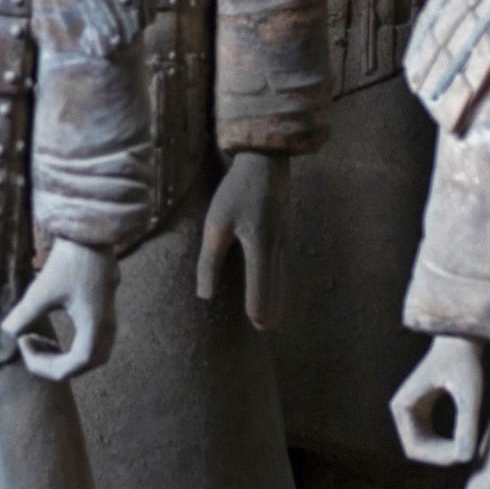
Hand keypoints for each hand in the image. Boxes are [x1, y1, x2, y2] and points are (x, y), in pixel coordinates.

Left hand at [3, 239, 116, 381]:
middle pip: (87, 364)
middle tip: (31, 348)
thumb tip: (7, 332)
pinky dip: (71, 344)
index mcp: (94, 326)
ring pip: (92, 354)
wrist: (91, 232)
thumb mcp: (42, 289)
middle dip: (56, 364)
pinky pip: (92, 341)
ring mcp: (108, 318)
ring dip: (64, 356)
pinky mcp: (103, 309)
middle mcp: (106, 327)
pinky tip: (49, 331)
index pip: (73, 366)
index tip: (23, 342)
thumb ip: (24, 314)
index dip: (44, 364)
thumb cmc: (71, 259)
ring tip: (38, 341)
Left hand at [196, 150, 288, 327]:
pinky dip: (280, 279)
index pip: (260, 286)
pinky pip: (283, 262)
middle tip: (267, 328)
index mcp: (260, 246)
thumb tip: (205, 294)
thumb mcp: (216, 224)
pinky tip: (276, 281)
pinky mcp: (284, 229)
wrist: (265, 160)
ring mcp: (284, 237)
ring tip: (273, 313)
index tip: (256, 323)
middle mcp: (277, 246)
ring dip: (277, 295)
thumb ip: (210, 261)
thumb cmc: (237, 191)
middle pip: (275, 284)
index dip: (257, 306)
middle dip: (271, 307)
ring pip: (282, 274)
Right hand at [390, 333, 489, 467]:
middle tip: (469, 453)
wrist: (463, 338)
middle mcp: (401, 410)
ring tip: (469, 446)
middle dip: (441, 456)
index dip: (438, 458)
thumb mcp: (469, 392)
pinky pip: (430, 437)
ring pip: (423, 446)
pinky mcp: (422, 409)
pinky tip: (466, 438)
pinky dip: (447, 443)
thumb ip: (467, 423)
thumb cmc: (465, 360)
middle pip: (417, 450)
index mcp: (402, 407)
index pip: (414, 450)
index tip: (464, 453)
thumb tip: (465, 458)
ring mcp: (410, 410)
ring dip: (444, 452)